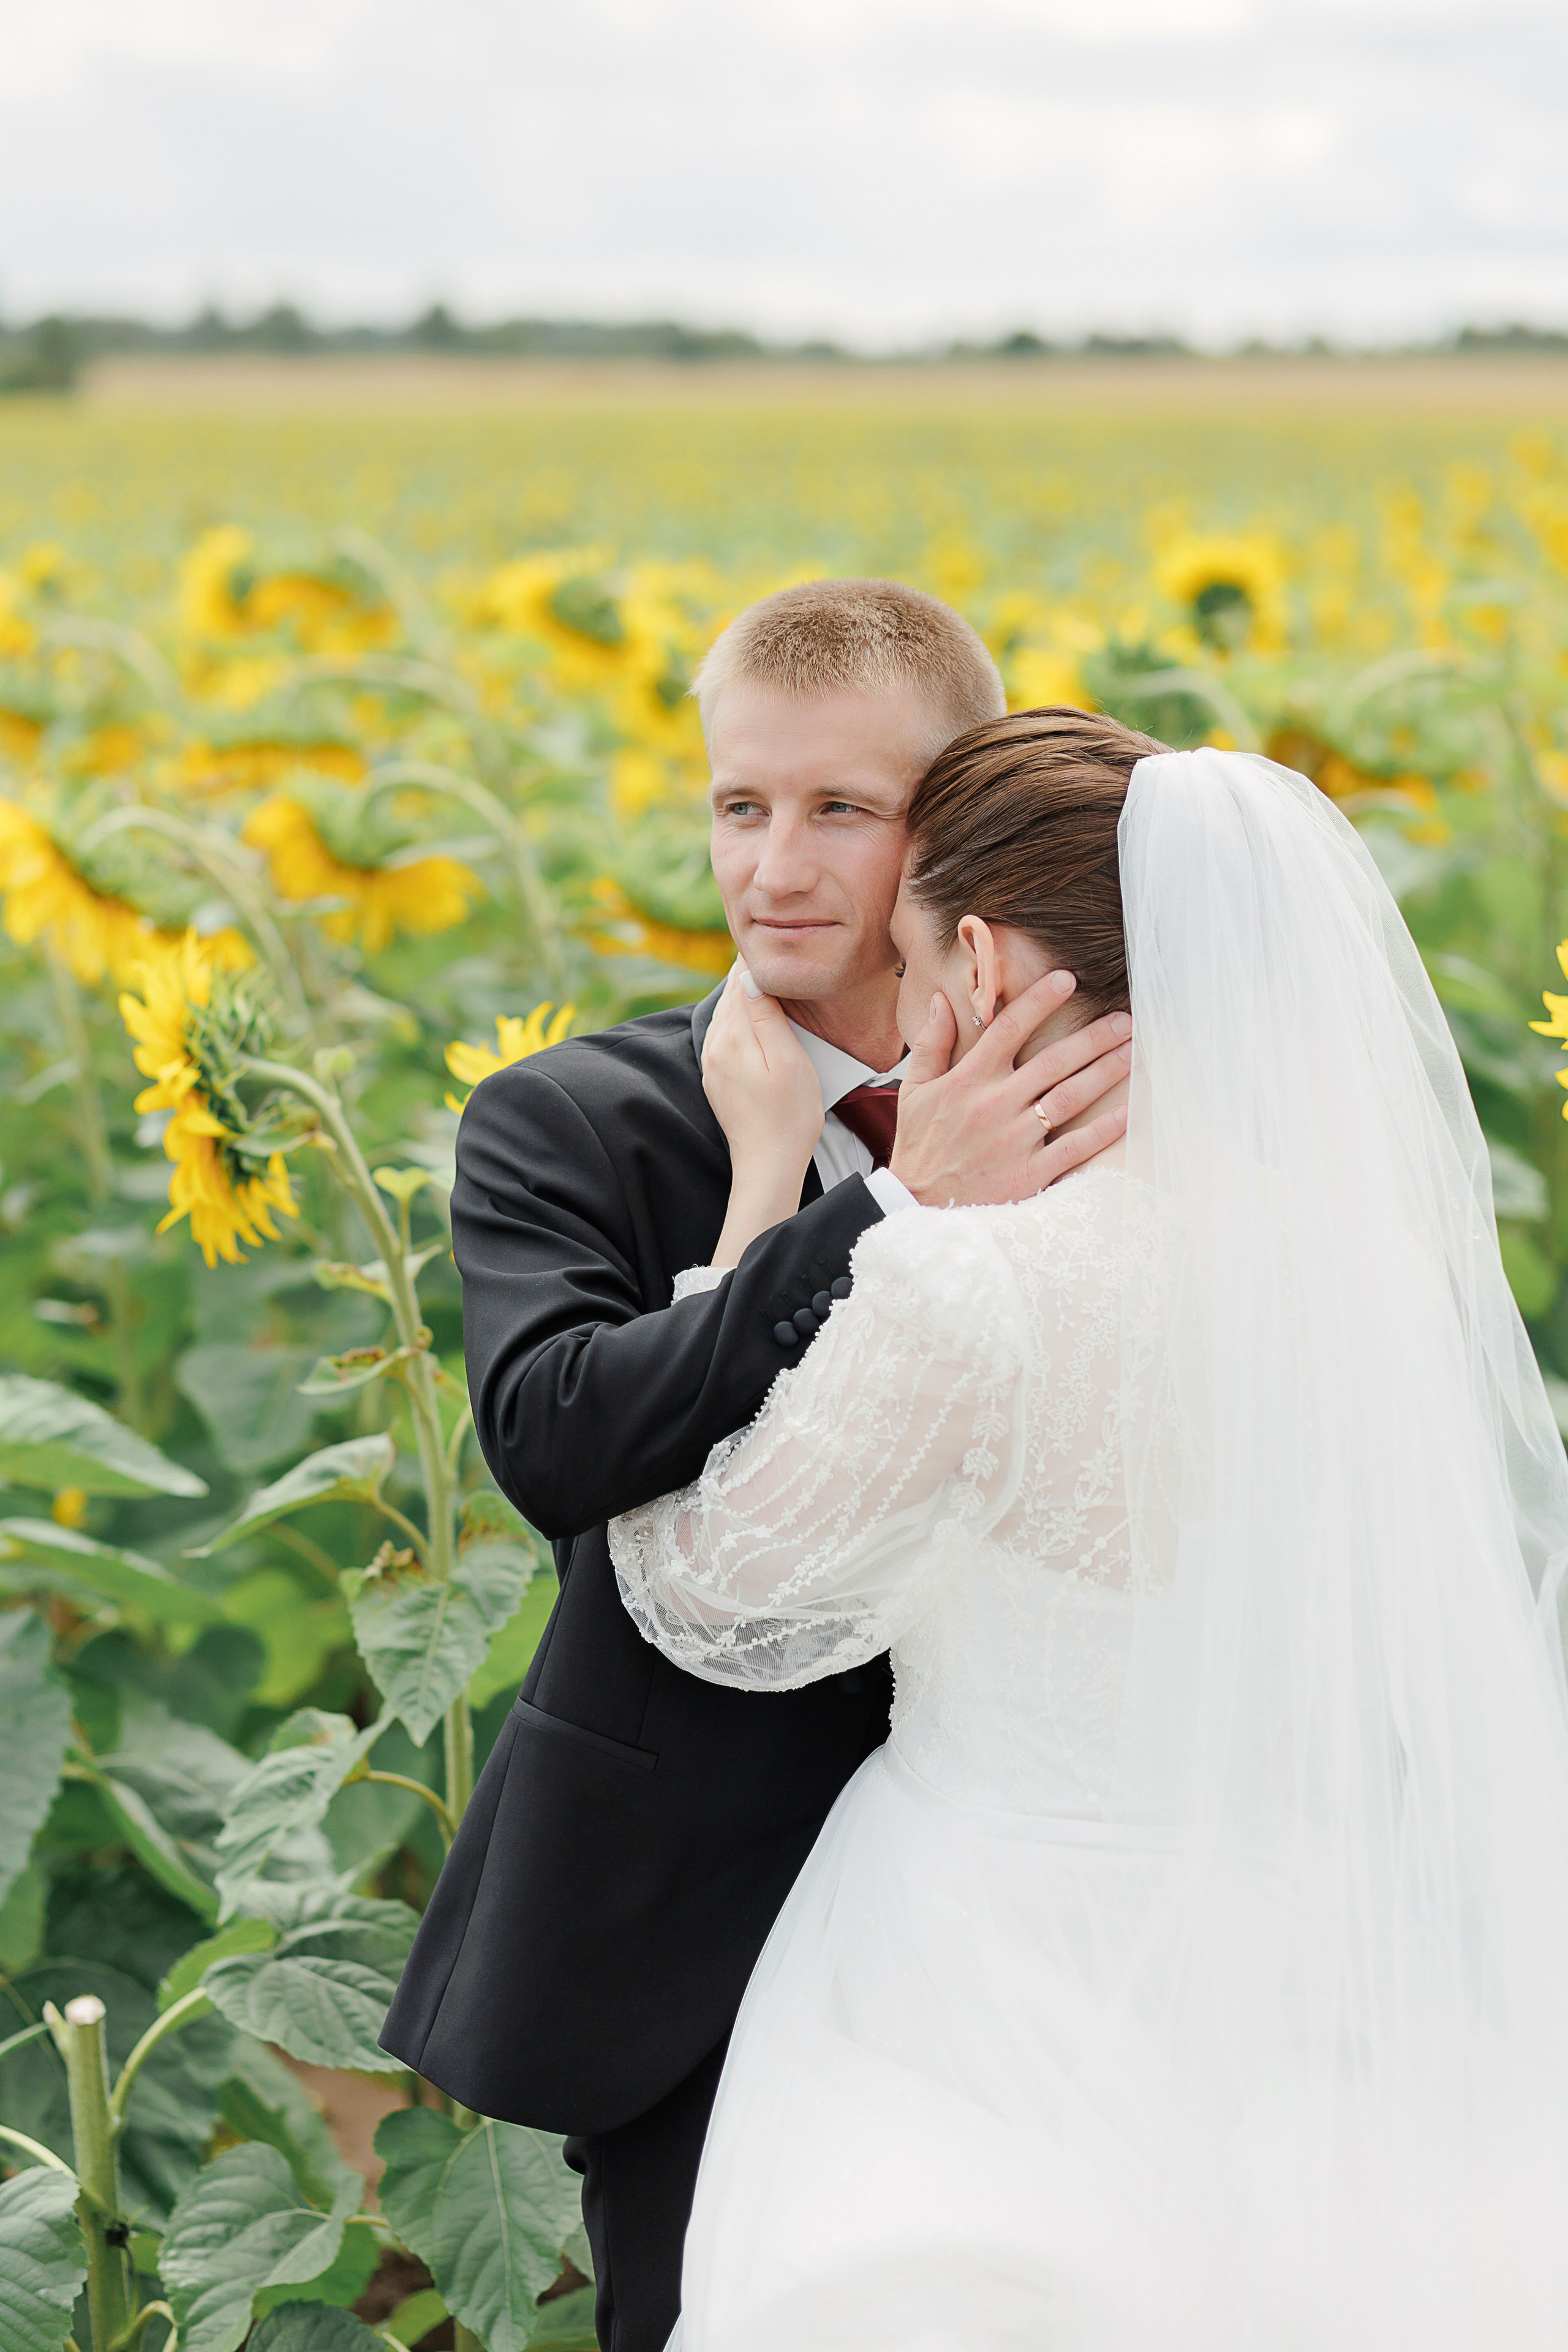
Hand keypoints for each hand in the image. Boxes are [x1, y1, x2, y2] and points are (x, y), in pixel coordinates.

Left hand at [703, 965, 824, 1264]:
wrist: (768, 1165)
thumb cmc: (789, 1115)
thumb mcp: (787, 1060)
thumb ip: (767, 1017)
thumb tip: (750, 977)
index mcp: (732, 1038)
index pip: (738, 983)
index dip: (753, 960)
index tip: (768, 940)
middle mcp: (715, 1047)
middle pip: (728, 997)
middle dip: (744, 973)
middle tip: (765, 948)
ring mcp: (713, 1064)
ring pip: (724, 1015)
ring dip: (739, 995)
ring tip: (759, 973)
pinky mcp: (717, 1079)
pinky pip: (724, 1035)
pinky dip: (736, 1017)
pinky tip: (751, 1015)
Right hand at [890, 974, 1130, 1207]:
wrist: (917, 1208)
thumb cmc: (920, 1147)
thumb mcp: (914, 1092)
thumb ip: (931, 1045)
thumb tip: (941, 1001)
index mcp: (969, 1080)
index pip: (1008, 1028)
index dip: (1040, 1000)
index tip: (1067, 978)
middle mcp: (995, 1104)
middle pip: (1053, 1060)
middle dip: (1093, 1036)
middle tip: (1124, 1018)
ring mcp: (1014, 1140)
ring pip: (1069, 1097)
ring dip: (1105, 1072)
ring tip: (1132, 1051)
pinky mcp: (1029, 1173)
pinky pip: (1075, 1147)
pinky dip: (1104, 1129)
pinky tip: (1128, 1111)